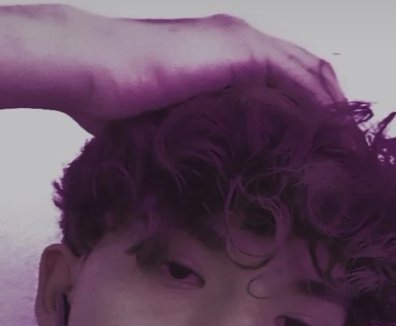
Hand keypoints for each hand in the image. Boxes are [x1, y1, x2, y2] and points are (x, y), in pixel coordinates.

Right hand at [59, 8, 346, 135]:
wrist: (86, 69)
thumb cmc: (106, 100)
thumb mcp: (160, 126)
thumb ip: (189, 139)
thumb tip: (197, 180)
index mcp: (219, 58)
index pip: (278, 83)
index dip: (302, 115)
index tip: (314, 154)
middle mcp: (236, 43)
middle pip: (301, 75)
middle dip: (324, 115)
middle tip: (339, 158)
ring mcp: (239, 42)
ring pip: (306, 73)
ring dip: (328, 112)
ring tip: (341, 153)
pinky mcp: (237, 50)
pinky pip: (295, 76)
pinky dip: (315, 105)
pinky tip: (325, 137)